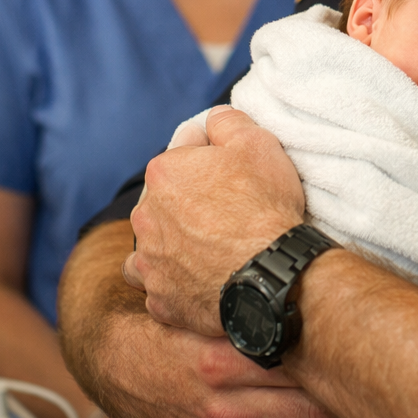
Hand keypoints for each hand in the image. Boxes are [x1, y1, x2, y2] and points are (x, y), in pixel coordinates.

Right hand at [62, 221, 366, 417]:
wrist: (125, 370)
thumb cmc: (179, 321)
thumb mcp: (210, 300)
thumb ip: (256, 295)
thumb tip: (317, 274)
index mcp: (223, 356)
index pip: (303, 358)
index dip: (346, 348)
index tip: (379, 333)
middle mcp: (227, 403)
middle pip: (316, 401)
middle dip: (357, 387)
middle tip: (396, 368)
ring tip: (390, 399)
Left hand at [124, 106, 303, 334]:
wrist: (271, 272)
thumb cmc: (264, 204)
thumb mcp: (257, 142)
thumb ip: (227, 121)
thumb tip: (212, 118)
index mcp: (164, 173)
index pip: (183, 150)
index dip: (210, 154)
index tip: (232, 166)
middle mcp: (146, 216)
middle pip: (165, 198)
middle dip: (188, 198)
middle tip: (227, 207)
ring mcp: (150, 262)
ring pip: (153, 244)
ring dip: (172, 241)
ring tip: (206, 245)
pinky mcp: (161, 299)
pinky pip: (161, 284)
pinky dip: (176, 280)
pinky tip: (201, 276)